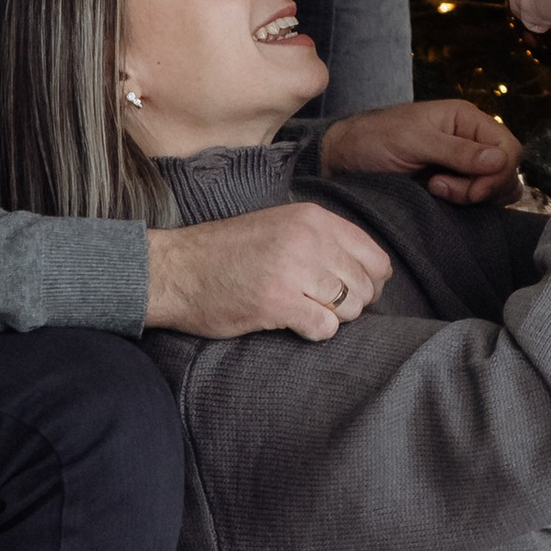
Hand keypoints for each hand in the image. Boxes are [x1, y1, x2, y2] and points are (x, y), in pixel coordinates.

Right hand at [142, 203, 394, 341]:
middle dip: (351, 303)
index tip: (349, 291)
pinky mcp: (278, 302)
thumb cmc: (227, 253)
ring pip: (351, 308)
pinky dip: (314, 332)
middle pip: (366, 286)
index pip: (375, 257)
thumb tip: (370, 274)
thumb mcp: (280, 226)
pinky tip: (291, 323)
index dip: (370, 281)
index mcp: (313, 218)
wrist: (174, 269)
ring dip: (332, 317)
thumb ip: (323, 241)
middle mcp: (309, 238)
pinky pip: (325, 328)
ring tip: (302, 310)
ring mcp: (294, 269)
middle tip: (320, 305)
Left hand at [322, 98, 522, 205]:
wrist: (341, 159)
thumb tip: (501, 160)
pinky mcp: (451, 185)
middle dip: (482, 186)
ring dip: (471, 196)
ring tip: (436, 190)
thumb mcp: (414, 141)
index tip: (470, 189)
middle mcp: (469, 139)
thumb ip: (457, 151)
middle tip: (441, 188)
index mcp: (465, 119)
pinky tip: (437, 197)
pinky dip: (465, 203)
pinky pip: (476, 199)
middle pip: (506, 170)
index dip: (497, 173)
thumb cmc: (373, 139)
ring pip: (494, 188)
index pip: (509, 148)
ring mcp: (461, 164)